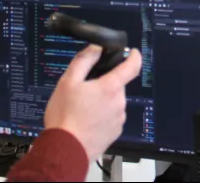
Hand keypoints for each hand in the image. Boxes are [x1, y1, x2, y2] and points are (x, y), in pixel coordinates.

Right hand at [43, 45, 142, 161]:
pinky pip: (111, 117)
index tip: (132, 52)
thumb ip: (84, 60)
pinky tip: (86, 121)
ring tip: (82, 109)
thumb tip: (96, 48)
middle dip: (104, 84)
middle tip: (84, 89)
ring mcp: (119, 119)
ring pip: (114, 102)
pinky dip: (102, 116)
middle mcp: (120, 103)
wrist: (65, 150)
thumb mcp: (68, 82)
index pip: (132, 66)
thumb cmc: (65, 115)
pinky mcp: (115, 133)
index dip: (134, 56)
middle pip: (117, 85)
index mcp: (111, 87)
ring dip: (103, 101)